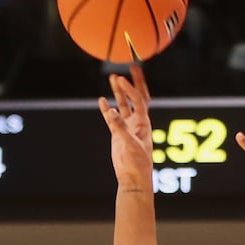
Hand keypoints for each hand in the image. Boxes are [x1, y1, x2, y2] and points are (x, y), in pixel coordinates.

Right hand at [98, 64, 152, 190]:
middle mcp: (137, 122)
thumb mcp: (129, 144)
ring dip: (119, 93)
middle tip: (131, 67)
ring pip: (123, 106)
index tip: (121, 80)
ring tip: (113, 78)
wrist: (132, 178)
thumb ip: (119, 127)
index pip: (138, 100)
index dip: (130, 89)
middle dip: (133, 83)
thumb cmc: (137, 163)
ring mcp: (127, 127)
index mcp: (143, 123)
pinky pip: (111, 119)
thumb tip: (111, 111)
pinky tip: (101, 100)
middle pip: (135, 98)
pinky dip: (106, 109)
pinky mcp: (118, 135)